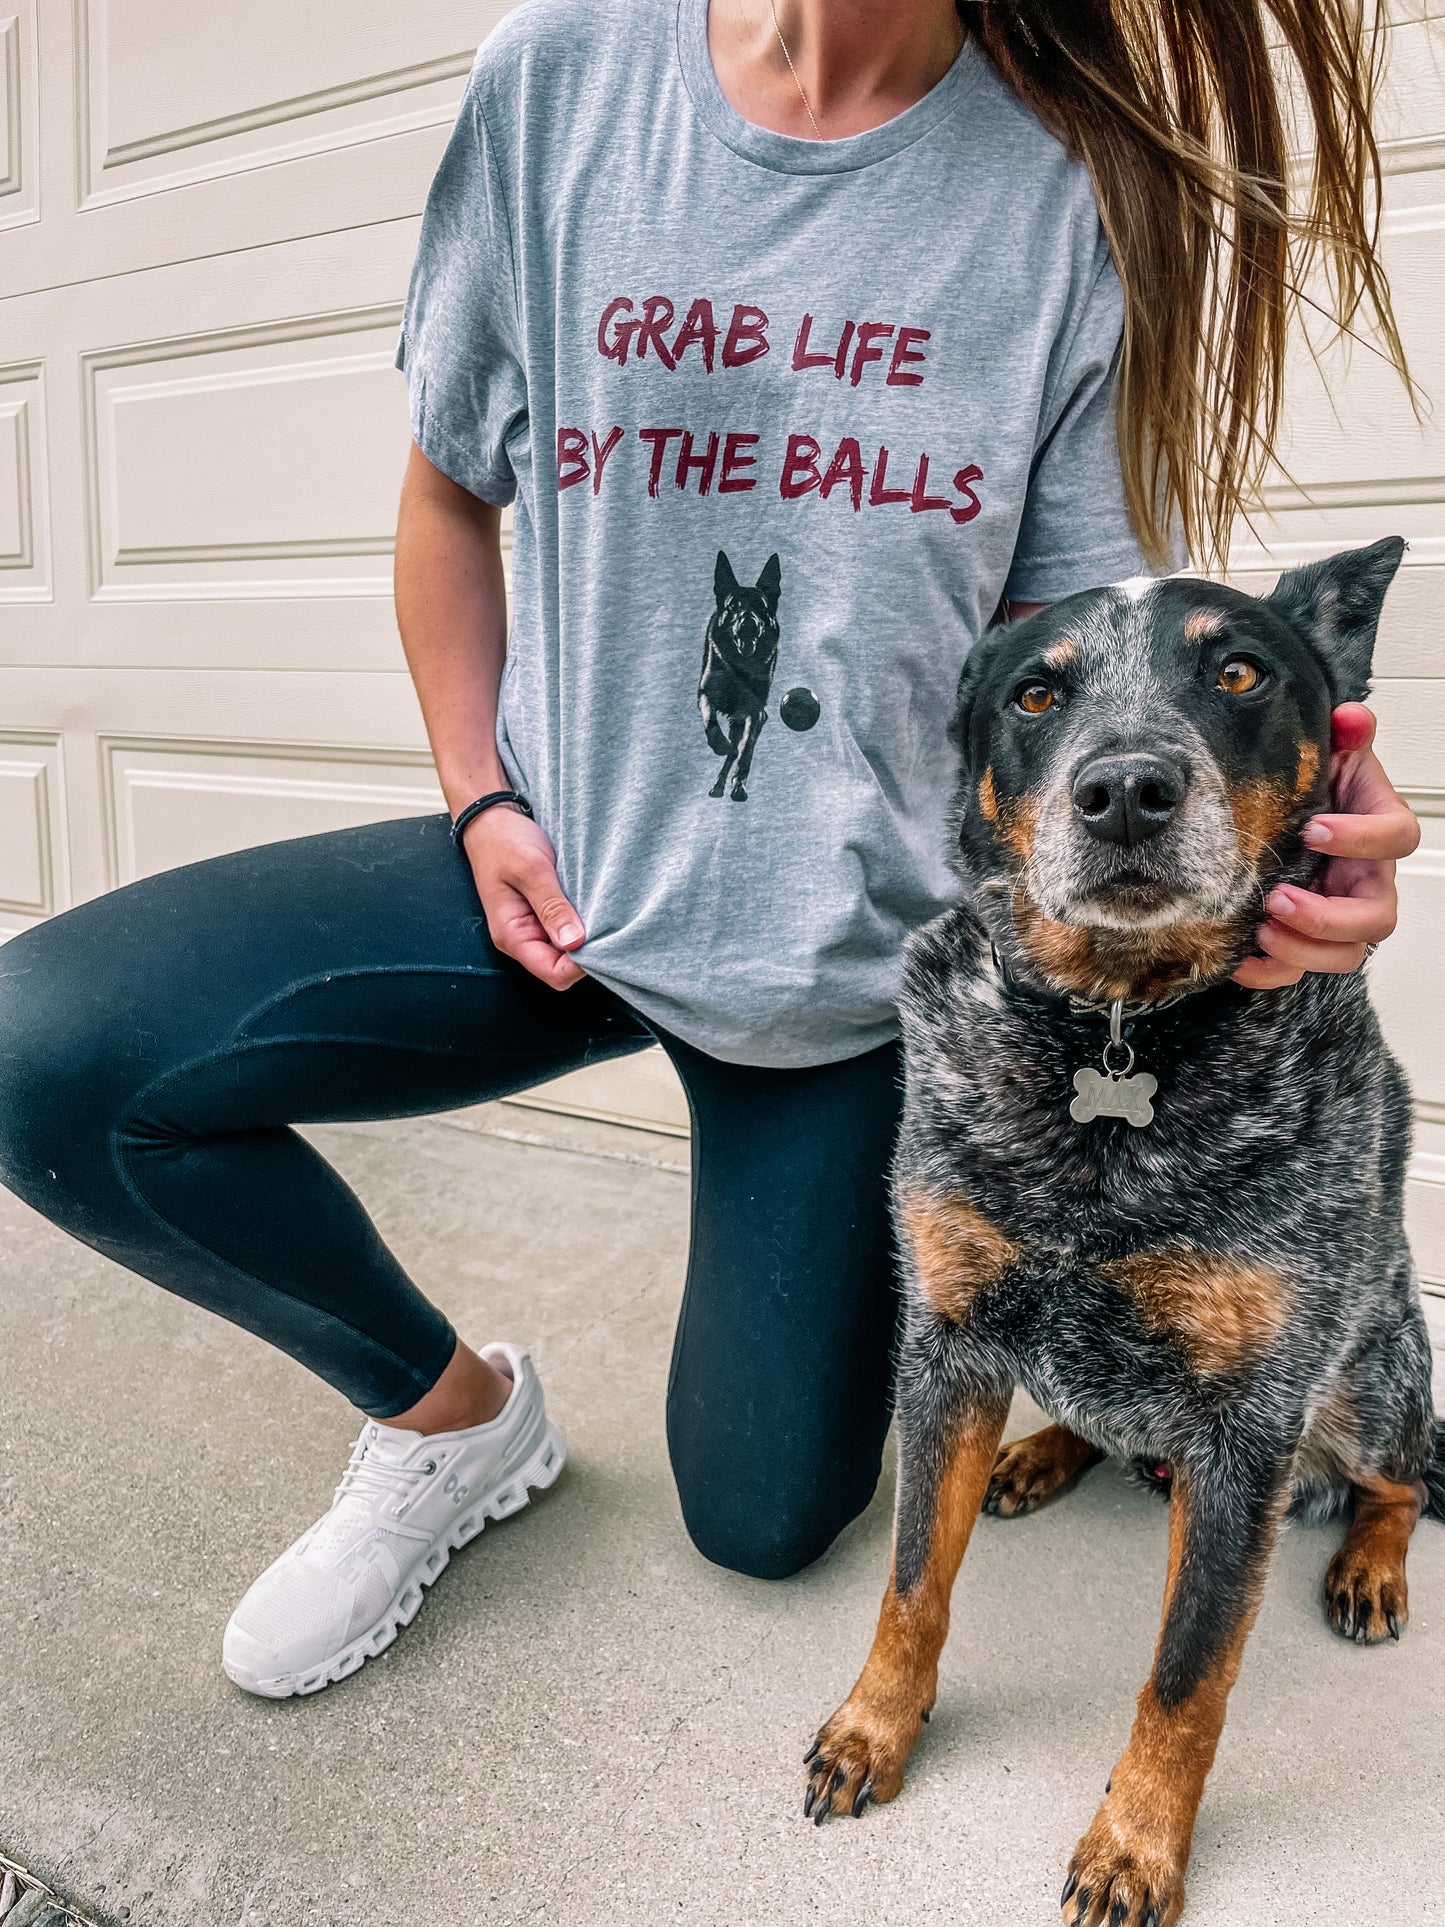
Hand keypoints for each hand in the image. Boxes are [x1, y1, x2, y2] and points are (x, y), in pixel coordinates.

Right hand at [461, 805, 585, 988]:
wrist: (492, 819)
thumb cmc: (504, 842)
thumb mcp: (530, 870)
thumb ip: (552, 906)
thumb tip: (575, 941)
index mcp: (512, 936)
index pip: (554, 974)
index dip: (580, 965)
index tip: (602, 940)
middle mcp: (522, 939)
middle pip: (563, 969)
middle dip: (587, 954)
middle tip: (608, 926)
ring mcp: (533, 929)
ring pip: (568, 952)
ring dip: (587, 938)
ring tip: (601, 914)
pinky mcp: (544, 916)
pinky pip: (568, 932)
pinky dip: (583, 924)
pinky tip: (594, 907)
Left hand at [1233, 703, 1419, 988]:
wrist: (1290, 817)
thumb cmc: (1318, 792)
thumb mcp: (1331, 754)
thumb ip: (1346, 734)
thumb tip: (1351, 716)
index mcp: (1379, 832)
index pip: (1397, 838)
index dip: (1361, 838)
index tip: (1313, 829)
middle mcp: (1368, 880)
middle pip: (1378, 917)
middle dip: (1328, 915)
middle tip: (1279, 897)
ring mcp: (1341, 914)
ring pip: (1347, 954)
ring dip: (1303, 949)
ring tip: (1261, 929)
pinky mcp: (1308, 939)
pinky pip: (1300, 971)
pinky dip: (1271, 973)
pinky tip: (1238, 959)